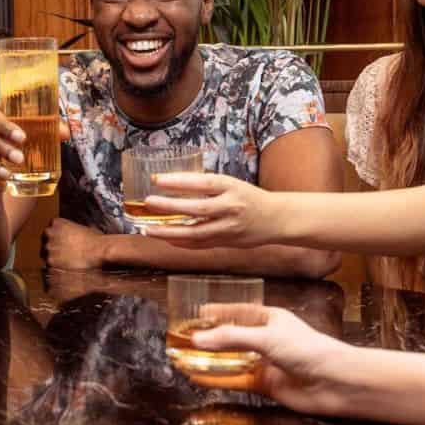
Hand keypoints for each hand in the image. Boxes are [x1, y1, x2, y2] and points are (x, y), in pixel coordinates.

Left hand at [41, 218, 107, 269]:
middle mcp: (49, 233)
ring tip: (65, 262)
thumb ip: (73, 229)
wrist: (97, 251)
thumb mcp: (83, 228)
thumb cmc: (94, 240)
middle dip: (52, 247)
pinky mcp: (50, 260)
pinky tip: (65, 268)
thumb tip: (75, 232)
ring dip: (53, 258)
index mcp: (57, 223)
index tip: (61, 242)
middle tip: (63, 254)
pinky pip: (49, 265)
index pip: (50, 230)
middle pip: (45, 241)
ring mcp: (48, 247)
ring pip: (45, 254)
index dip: (56, 237)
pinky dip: (55, 267)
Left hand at [140, 172, 281, 248]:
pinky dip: (182, 242)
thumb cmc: (249, 197)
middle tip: (148, 202)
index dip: (179, 182)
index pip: (203, 183)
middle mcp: (231, 207)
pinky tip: (166, 238)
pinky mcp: (227, 242)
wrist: (276, 219)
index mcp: (232, 187)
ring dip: (170, 231)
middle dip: (170, 206)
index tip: (157, 180)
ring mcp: (229, 228)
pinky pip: (200, 244)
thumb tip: (172, 183)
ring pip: (196, 232)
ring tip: (149, 229)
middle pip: (197, 208)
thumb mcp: (231, 184)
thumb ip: (207, 186)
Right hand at [185, 305, 352, 416]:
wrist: (333, 382)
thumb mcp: (266, 336)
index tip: (199, 312)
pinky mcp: (264, 385)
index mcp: (271, 319)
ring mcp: (265, 363)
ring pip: (231, 360)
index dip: (220, 312)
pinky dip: (217, 380)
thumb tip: (197, 339)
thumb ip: (231, 338)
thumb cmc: (308, 349)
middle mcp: (266, 340)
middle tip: (185, 338)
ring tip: (184, 358)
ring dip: (210, 360)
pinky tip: (198, 378)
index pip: (239, 311)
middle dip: (211, 338)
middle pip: (233, 338)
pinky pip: (235, 381)